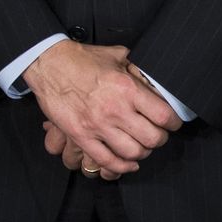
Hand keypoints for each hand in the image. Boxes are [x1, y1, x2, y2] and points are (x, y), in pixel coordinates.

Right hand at [23, 41, 181, 175]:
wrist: (47, 64)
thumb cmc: (81, 59)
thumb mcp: (116, 55)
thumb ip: (137, 68)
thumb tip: (154, 78)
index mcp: (127, 88)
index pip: (165, 116)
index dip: (174, 123)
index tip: (171, 123)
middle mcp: (115, 109)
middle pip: (152, 139)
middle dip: (159, 139)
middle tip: (156, 134)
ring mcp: (97, 125)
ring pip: (133, 153)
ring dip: (141, 153)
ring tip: (140, 145)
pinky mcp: (81, 135)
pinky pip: (106, 160)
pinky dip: (121, 167)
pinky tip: (127, 163)